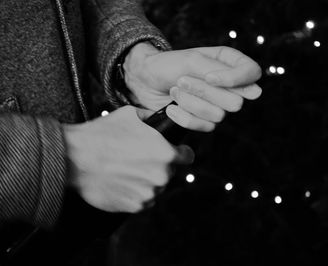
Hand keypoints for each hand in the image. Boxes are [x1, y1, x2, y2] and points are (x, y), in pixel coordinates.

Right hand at [64, 106, 193, 212]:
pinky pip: (141, 201)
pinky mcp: (134, 206)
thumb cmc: (102, 134)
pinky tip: (119, 182)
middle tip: (137, 160)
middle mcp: (161, 176)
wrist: (75, 158)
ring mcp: (148, 193)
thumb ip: (151, 118)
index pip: (187, 157)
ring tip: (125, 170)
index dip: (180, 153)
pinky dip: (133, 194)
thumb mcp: (130, 114)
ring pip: (155, 188)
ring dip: (145, 181)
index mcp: (166, 153)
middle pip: (169, 173)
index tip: (173, 153)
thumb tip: (159, 119)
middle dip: (157, 166)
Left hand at [123, 43, 261, 130]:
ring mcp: (217, 105)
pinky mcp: (203, 121)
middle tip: (181, 81)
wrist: (144, 82)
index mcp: (229, 62)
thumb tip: (255, 92)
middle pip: (235, 101)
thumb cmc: (167, 65)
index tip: (209, 78)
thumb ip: (222, 73)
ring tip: (174, 90)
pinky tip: (171, 107)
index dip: (235, 80)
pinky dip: (184, 117)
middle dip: (203, 93)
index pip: (252, 73)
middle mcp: (228, 85)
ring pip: (218, 116)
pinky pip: (204, 127)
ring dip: (190, 103)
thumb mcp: (192, 61)